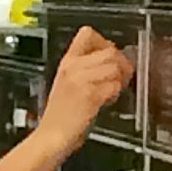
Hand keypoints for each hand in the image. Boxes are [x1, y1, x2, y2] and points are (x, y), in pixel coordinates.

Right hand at [36, 27, 133, 156]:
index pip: (88, 33)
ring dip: (120, 79)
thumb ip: (84, 70)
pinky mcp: (90, 95)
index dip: (105, 41)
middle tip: (120, 76)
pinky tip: (107, 101)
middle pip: (110, 50)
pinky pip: (114, 85)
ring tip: (113, 90)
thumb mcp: (66, 84)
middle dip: (121, 63)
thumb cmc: (60, 116)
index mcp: (67, 62)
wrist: (50, 137)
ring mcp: (81, 81)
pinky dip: (116, 93)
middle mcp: (73, 68)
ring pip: (115, 66)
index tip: (109, 55)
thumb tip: (111, 62)